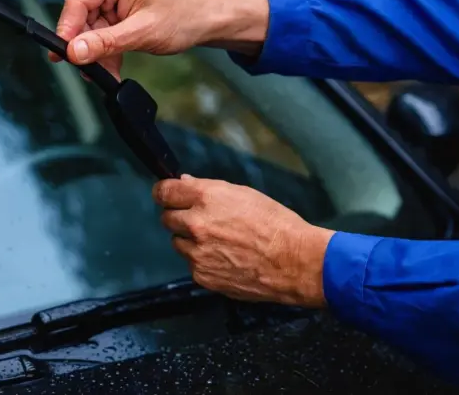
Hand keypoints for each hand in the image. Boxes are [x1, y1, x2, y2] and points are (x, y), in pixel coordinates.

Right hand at [51, 0, 268, 78]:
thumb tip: (74, 51)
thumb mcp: (141, 32)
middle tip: (83, 70)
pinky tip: (109, 70)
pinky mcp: (115, 16)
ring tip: (101, 74)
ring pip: (89, 32)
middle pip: (81, 18)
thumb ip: (105, 43)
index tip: (62, 54)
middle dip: (83, 46)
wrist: (202, 23)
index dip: (68, 29)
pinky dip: (104, 55)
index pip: (78, 1)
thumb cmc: (181, 16)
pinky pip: (100, 37)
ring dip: (95, 55)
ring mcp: (111, 0)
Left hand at [153, 175, 334, 307]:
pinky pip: (192, 264)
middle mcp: (196, 224)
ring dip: (190, 241)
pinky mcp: (201, 275)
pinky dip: (203, 261)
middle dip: (179, 217)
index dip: (164, 192)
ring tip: (219, 242)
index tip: (165, 195)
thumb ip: (208, 189)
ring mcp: (196, 252)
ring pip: (178, 242)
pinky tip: (226, 259)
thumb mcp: (244, 195)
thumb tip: (184, 184)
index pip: (164, 192)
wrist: (294, 262)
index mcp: (206, 198)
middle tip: (200, 221)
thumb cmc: (275, 224)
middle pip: (166, 218)